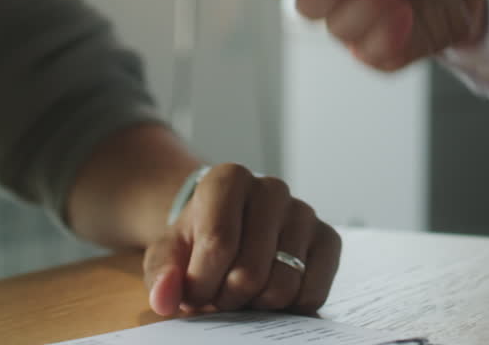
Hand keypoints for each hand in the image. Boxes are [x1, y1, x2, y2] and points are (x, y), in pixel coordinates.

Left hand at [142, 164, 340, 315]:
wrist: (229, 231)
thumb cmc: (197, 242)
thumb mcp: (168, 254)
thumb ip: (160, 275)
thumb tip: (165, 298)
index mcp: (229, 179)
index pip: (218, 245)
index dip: (201, 284)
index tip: (193, 294)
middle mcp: (272, 188)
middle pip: (250, 273)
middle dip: (228, 299)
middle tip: (219, 295)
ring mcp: (304, 212)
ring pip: (283, 286)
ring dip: (257, 305)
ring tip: (243, 292)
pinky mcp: (328, 238)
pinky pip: (312, 292)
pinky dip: (289, 308)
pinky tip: (271, 292)